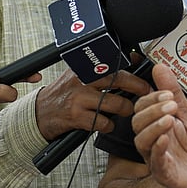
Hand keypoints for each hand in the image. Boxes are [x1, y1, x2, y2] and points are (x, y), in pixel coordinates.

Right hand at [35, 68, 151, 140]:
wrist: (40, 112)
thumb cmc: (63, 93)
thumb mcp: (77, 74)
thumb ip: (98, 70)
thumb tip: (129, 62)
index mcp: (84, 67)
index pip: (113, 63)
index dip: (133, 68)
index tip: (144, 73)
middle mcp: (82, 80)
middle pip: (118, 80)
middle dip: (137, 87)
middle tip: (147, 91)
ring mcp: (79, 99)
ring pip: (115, 104)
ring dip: (126, 110)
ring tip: (128, 111)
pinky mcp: (77, 117)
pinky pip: (103, 122)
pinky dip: (109, 126)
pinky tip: (107, 124)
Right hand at [131, 64, 186, 187]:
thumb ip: (174, 92)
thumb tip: (160, 68)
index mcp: (157, 124)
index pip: (141, 107)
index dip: (151, 98)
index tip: (167, 93)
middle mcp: (153, 140)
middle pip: (137, 122)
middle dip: (152, 109)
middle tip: (171, 104)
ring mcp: (157, 156)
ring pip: (142, 141)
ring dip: (154, 126)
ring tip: (169, 119)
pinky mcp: (166, 174)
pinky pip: (156, 162)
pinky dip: (159, 149)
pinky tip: (165, 139)